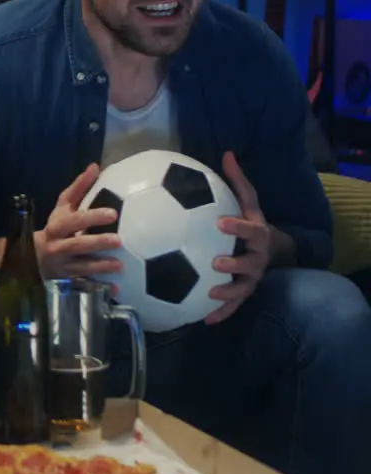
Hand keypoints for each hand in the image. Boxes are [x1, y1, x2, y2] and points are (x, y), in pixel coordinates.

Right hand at [37, 164, 123, 279]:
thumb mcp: (62, 207)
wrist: (32, 257)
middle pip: (77, 245)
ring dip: (100, 267)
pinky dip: (99, 289)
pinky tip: (115, 290)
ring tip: (120, 266)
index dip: (91, 217)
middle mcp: (57, 247)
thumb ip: (79, 188)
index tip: (112, 214)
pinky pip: (84, 286)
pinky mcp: (67, 280)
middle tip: (119, 240)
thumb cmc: (55, 228)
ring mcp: (62, 266)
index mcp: (56, 228)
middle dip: (97, 243)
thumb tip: (95, 166)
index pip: (74, 221)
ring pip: (81, 267)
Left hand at [205, 152, 271, 324]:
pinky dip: (221, 313)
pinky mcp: (244, 293)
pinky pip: (234, 306)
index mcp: (256, 234)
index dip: (237, 226)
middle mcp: (257, 257)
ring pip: (243, 288)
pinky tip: (204, 320)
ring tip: (210, 293)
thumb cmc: (250, 221)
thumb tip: (227, 153)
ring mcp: (252, 277)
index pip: (249, 229)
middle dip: (235, 263)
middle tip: (216, 262)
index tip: (220, 222)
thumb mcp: (248, 202)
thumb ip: (237, 181)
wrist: (270, 248)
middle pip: (250, 263)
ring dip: (228, 292)